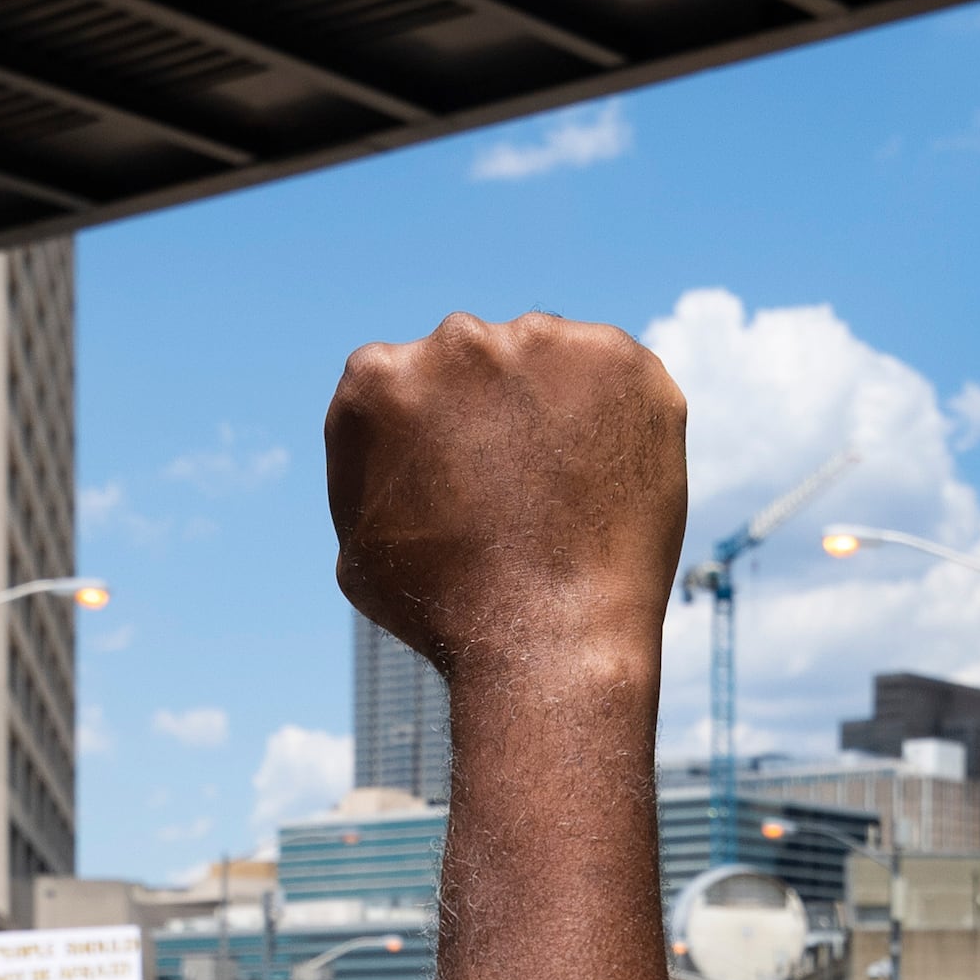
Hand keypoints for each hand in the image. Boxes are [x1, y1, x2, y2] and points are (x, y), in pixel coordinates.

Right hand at [327, 314, 686, 688]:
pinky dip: (619, 416)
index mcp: (377, 377)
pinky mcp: (616, 357)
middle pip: (479, 360)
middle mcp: (453, 341)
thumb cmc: (444, 612)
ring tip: (570, 492)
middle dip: (496, 410)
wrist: (547, 639)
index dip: (438, 431)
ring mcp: (539, 341)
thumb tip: (395, 448)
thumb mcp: (360, 544)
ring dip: (556, 407)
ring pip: (549, 362)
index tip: (462, 475)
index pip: (408, 380)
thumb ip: (370, 470)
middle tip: (523, 488)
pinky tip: (610, 478)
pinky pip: (617, 376)